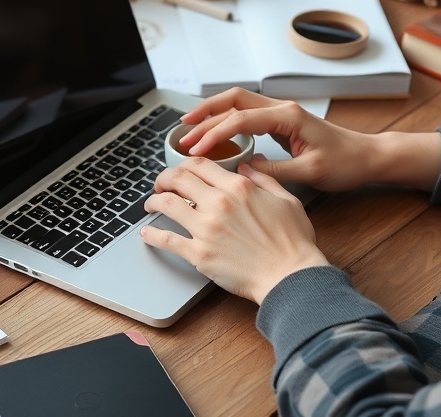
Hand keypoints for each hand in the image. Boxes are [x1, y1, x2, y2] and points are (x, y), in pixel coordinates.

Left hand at [141, 158, 328, 304]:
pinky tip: (147, 233)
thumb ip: (263, 179)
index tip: (181, 171)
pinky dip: (152, 235)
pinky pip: (167, 240)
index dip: (185, 165)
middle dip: (164, 178)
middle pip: (177, 179)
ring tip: (150, 205)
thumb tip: (247, 166)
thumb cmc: (293, 242)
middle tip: (161, 184)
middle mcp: (218, 203)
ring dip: (153, 201)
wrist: (290, 276)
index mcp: (238, 187)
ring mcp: (206, 229)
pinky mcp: (199, 254)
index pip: (199, 164)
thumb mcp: (286, 200)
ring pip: (166, 204)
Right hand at [175, 88, 440, 191]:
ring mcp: (281, 113)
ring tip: (190, 129)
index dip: (214, 133)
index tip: (196, 148)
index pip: (240, 118)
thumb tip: (243, 171)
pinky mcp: (282, 122)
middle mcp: (282, 108)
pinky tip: (214, 134)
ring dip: (213, 114)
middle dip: (205, 112)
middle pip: (233, 99)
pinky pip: (247, 114)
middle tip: (182, 130)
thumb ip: (274, 171)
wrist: (367, 158)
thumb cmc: (345, 164)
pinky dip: (226, 121)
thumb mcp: (309, 173)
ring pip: (238, 103)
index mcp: (288, 116)